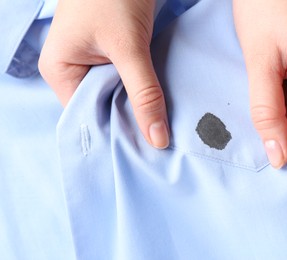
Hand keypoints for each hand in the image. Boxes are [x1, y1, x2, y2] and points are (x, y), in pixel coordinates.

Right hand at [39, 0, 168, 148]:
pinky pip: (126, 83)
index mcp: (61, 72)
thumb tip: (157, 139)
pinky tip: (158, 105)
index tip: (143, 150)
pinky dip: (141, 92)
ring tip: (160, 129)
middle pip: (102, 109)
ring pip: (116, 97)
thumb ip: (144, 93)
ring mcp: (92, 64)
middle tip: (158, 144)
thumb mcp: (129, 47)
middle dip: (128, 122)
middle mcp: (73, 71)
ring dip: (137, 107)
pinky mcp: (112, 56)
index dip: (114, 133)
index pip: (86, 117)